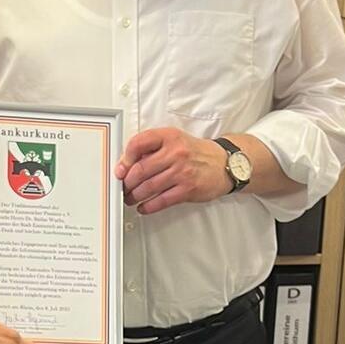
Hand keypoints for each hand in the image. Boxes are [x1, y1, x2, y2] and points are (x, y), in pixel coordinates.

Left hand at [114, 128, 228, 214]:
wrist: (224, 164)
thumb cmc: (196, 153)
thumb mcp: (175, 140)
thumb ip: (154, 147)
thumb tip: (129, 163)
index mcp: (169, 136)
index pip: (139, 143)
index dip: (125, 158)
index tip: (120, 169)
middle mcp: (175, 152)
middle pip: (140, 169)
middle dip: (127, 182)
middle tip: (123, 188)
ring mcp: (182, 171)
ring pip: (148, 187)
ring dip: (135, 196)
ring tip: (130, 199)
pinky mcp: (188, 189)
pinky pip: (162, 201)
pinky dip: (148, 206)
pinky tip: (143, 207)